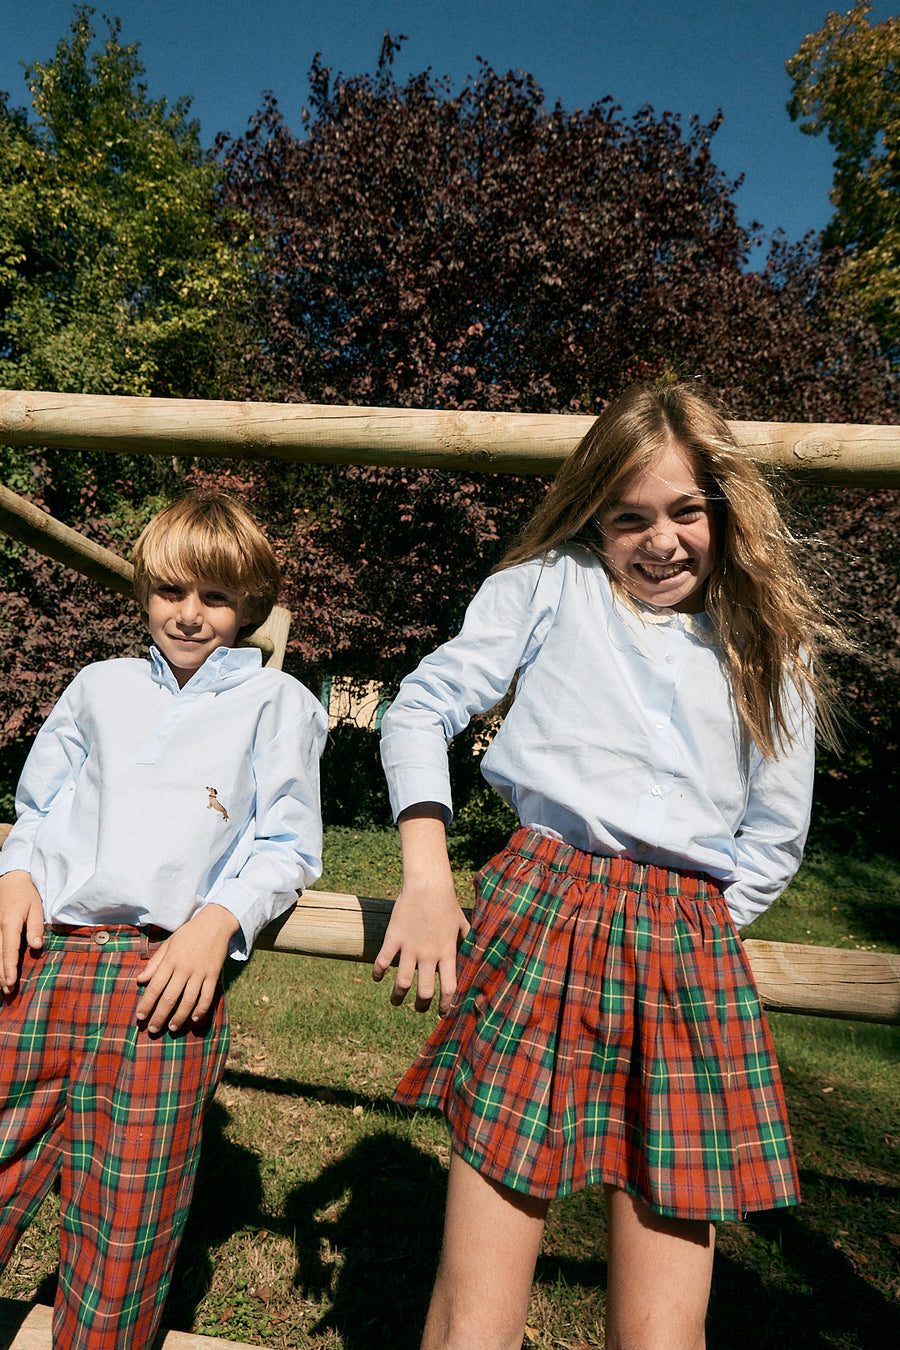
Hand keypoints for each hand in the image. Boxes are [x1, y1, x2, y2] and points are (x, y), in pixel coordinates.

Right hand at [0, 871, 43, 993]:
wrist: (10, 879)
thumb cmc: (26, 893)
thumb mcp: (36, 907)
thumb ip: (35, 927)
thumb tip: (36, 946)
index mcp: (9, 922)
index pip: (9, 950)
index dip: (9, 968)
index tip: (11, 982)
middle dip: (1, 975)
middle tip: (7, 991)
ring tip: (2, 987)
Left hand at [135, 903, 239, 1033]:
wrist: (215, 923)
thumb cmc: (188, 934)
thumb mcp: (168, 944)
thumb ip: (154, 963)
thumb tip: (140, 980)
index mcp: (170, 960)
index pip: (155, 987)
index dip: (146, 1004)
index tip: (140, 1017)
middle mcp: (184, 968)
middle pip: (169, 998)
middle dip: (159, 1016)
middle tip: (153, 1029)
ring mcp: (200, 972)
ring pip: (188, 1001)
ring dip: (179, 1017)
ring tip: (172, 1027)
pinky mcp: (214, 975)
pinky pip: (207, 996)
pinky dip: (201, 1010)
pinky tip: (194, 1018)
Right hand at [372, 804, 469, 1014]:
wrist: (428, 883)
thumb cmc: (447, 902)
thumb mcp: (463, 924)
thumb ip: (467, 942)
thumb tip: (476, 955)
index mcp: (448, 952)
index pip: (449, 988)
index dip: (446, 1005)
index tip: (442, 1012)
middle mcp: (429, 954)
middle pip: (424, 992)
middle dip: (420, 1005)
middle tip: (418, 1007)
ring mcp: (410, 947)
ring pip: (401, 983)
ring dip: (397, 997)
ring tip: (396, 1001)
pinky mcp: (394, 938)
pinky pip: (382, 962)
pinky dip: (378, 974)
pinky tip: (377, 978)